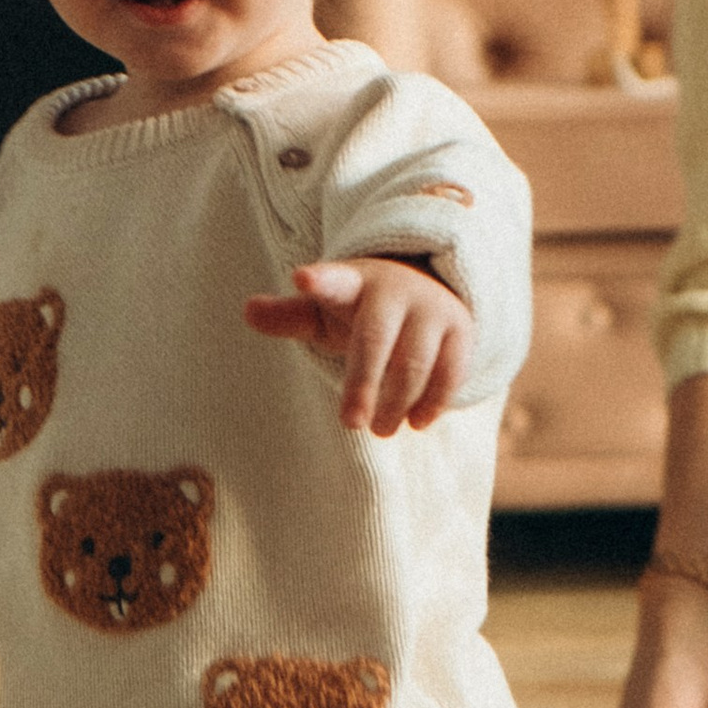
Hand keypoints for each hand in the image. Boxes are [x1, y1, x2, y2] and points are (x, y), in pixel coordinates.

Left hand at [244, 257, 472, 433]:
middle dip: (362, 384)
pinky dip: (433, 402)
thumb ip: (290, 316)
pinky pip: (450, 371)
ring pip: (414, 363)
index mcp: (352, 283)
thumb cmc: (362, 310)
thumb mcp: (325, 311)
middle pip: (375, 339)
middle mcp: (394, 291)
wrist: (428, 292)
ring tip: (380, 430)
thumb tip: (247, 310)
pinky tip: (417, 423)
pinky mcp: (461, 331)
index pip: (333, 281)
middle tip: (350, 424)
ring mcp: (431, 309)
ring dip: (396, 403)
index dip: (318, 282)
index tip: (301, 277)